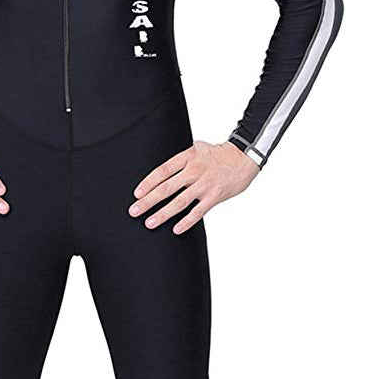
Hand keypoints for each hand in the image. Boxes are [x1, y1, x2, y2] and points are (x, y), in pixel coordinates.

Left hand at [128, 139, 259, 234]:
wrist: (243, 158)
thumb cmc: (218, 154)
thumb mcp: (197, 148)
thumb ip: (181, 160)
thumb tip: (164, 171)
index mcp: (187, 157)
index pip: (162, 171)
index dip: (147, 182)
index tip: (137, 193)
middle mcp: (193, 171)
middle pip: (166, 188)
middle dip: (148, 201)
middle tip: (134, 210)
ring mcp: (204, 185)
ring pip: (179, 202)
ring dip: (162, 213)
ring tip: (149, 222)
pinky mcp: (214, 196)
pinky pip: (198, 212)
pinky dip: (186, 222)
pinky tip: (176, 229)